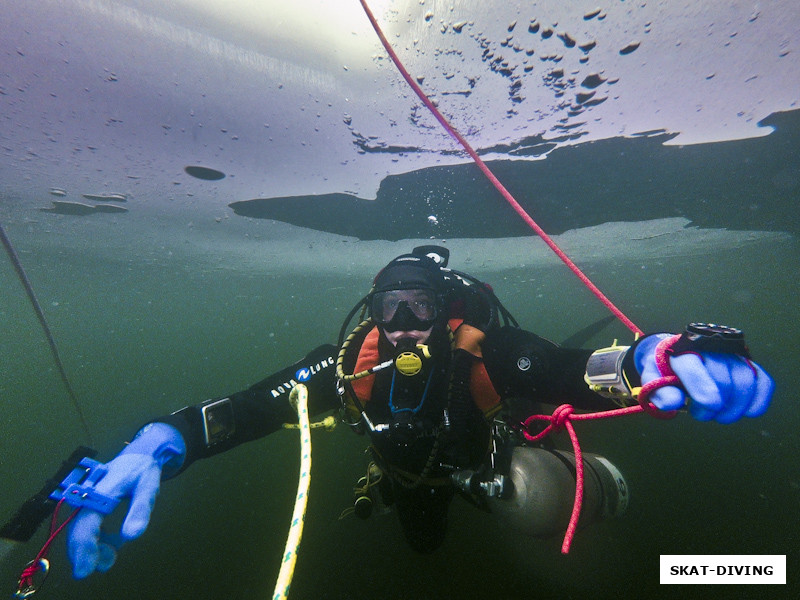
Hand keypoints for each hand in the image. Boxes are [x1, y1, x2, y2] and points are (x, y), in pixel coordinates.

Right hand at [66, 423, 185, 578]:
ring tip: (110, 558)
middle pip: (78, 531)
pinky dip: (96, 541)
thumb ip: (140, 509)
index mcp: (99, 491)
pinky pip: (87, 528)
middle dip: (85, 554)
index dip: (84, 548)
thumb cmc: (142, 471)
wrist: (137, 457)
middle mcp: (86, 497)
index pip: (85, 524)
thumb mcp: (148, 487)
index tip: (85, 570)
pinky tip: (111, 546)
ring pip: (80, 532)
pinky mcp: (89, 507)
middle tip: (101, 566)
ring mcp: (85, 502)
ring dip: (91, 549)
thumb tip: (132, 536)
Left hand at [634, 334, 773, 422]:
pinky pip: (763, 383)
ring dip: (734, 409)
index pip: (694, 367)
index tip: (705, 407)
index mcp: (682, 350)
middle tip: (700, 415)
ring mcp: (733, 354)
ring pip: (745, 384)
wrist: (679, 353)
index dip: (702, 390)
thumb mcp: (652, 378)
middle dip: (713, 408)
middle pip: (722, 381)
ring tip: (719, 415)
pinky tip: (745, 411)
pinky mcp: (750, 364)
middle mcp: (711, 348)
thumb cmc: (665, 369)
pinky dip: (757, 402)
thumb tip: (673, 403)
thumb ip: (658, 391)